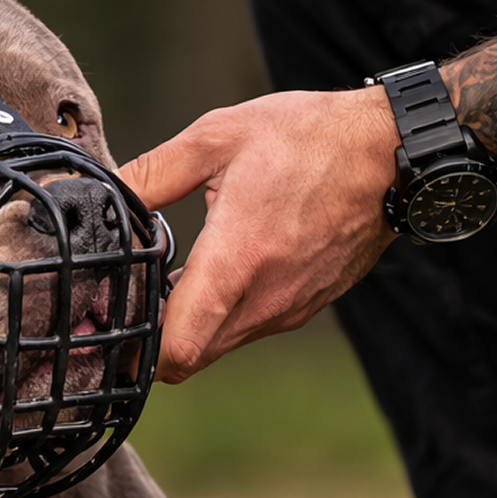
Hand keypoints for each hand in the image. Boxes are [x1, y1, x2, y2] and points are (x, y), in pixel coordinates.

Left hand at [119, 86, 400, 381]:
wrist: (392, 152)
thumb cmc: (308, 138)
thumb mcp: (217, 137)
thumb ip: (151, 174)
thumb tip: (104, 198)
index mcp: (238, 260)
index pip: (177, 348)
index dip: (136, 351)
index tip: (113, 326)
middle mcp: (265, 300)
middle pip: (188, 360)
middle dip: (151, 343)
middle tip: (126, 304)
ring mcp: (287, 309)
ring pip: (217, 346)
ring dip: (186, 329)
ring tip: (165, 283)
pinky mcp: (303, 307)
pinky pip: (246, 329)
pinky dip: (219, 318)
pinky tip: (209, 276)